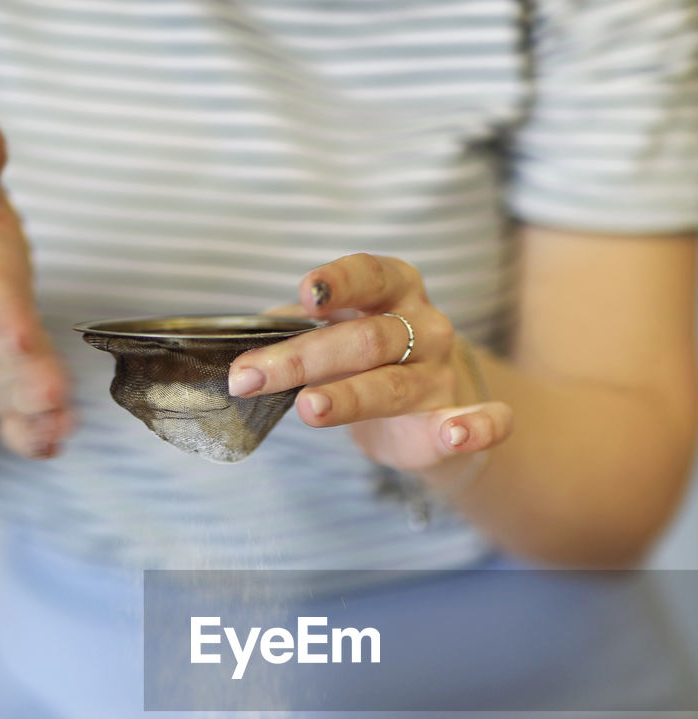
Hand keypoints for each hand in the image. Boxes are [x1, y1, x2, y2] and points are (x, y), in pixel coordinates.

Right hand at [0, 113, 71, 457]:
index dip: (6, 319)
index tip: (20, 331)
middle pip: (6, 363)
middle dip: (28, 379)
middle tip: (51, 394)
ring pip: (15, 402)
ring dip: (37, 416)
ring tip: (59, 424)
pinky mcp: (13, 405)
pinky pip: (19, 430)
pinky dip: (33, 440)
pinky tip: (52, 445)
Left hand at [228, 253, 511, 472]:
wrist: (424, 411)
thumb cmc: (366, 361)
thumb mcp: (332, 334)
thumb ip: (296, 332)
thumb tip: (247, 344)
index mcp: (394, 289)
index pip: (368, 274)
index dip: (337, 282)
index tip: (303, 295)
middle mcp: (424, 326)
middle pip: (365, 339)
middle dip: (301, 358)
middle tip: (248, 377)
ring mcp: (441, 375)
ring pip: (393, 385)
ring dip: (349, 397)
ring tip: (309, 408)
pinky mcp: (456, 422)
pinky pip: (483, 422)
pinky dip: (475, 427)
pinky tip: (456, 433)